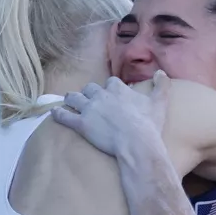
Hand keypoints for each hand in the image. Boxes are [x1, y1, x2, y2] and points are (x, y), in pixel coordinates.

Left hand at [51, 71, 170, 157]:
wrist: (136, 143)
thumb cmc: (149, 124)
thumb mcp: (159, 102)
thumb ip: (161, 85)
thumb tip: (161, 72)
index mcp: (118, 89)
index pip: (110, 83)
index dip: (110, 88)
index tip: (111, 93)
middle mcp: (101, 95)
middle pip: (90, 88)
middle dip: (89, 93)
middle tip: (88, 99)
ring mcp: (89, 109)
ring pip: (74, 98)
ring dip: (71, 99)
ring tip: (68, 100)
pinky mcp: (81, 124)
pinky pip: (65, 116)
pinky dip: (58, 114)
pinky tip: (54, 113)